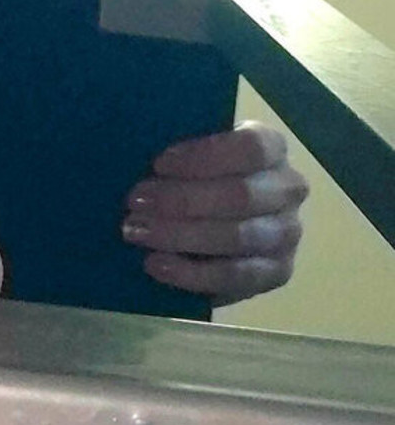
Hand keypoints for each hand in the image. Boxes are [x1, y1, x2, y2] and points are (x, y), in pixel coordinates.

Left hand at [121, 121, 307, 303]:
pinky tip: (157, 265)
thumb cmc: (200, 172)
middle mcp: (289, 189)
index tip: (158, 164)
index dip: (203, 156)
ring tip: (138, 233)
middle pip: (241, 195)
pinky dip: (193, 274)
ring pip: (239, 237)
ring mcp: (288, 233)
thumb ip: (180, 154)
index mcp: (272, 147)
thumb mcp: (194, 152)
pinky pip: (237, 277)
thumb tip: (144, 160)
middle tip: (135, 202)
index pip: (250, 147)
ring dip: (182, 236)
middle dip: (182, 200)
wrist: (219, 214)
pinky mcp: (278, 272)